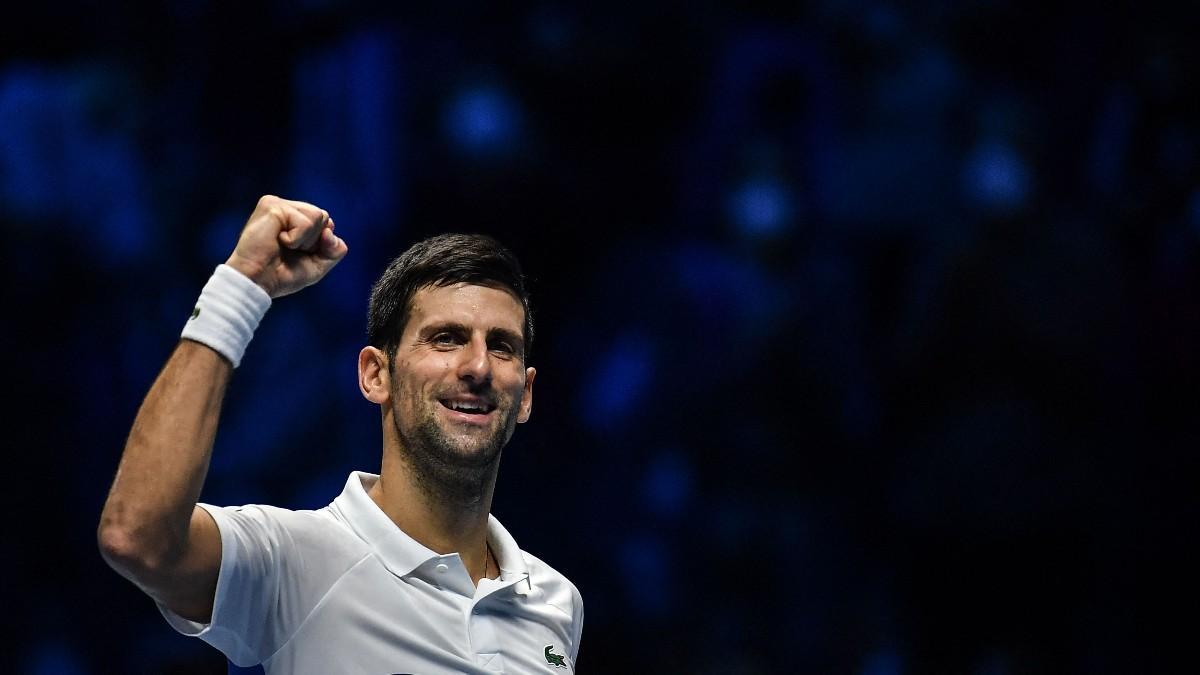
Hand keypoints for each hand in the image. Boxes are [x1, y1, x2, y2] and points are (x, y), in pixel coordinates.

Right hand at [224, 195, 348, 297]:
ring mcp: (278, 205)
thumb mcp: (318, 265)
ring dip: (305, 240)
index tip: (299, 254)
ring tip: (283, 245)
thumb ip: (335, 249)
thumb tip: (330, 229)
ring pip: (317, 216)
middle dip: (313, 241)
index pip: (326, 222)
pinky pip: (305, 222)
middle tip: (289, 250)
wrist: (257, 282)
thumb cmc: (281, 275)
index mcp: (295, 218)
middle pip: (323, 217)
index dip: (320, 243)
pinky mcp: (271, 205)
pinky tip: (277, 240)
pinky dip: (296, 239)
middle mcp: (287, 208)